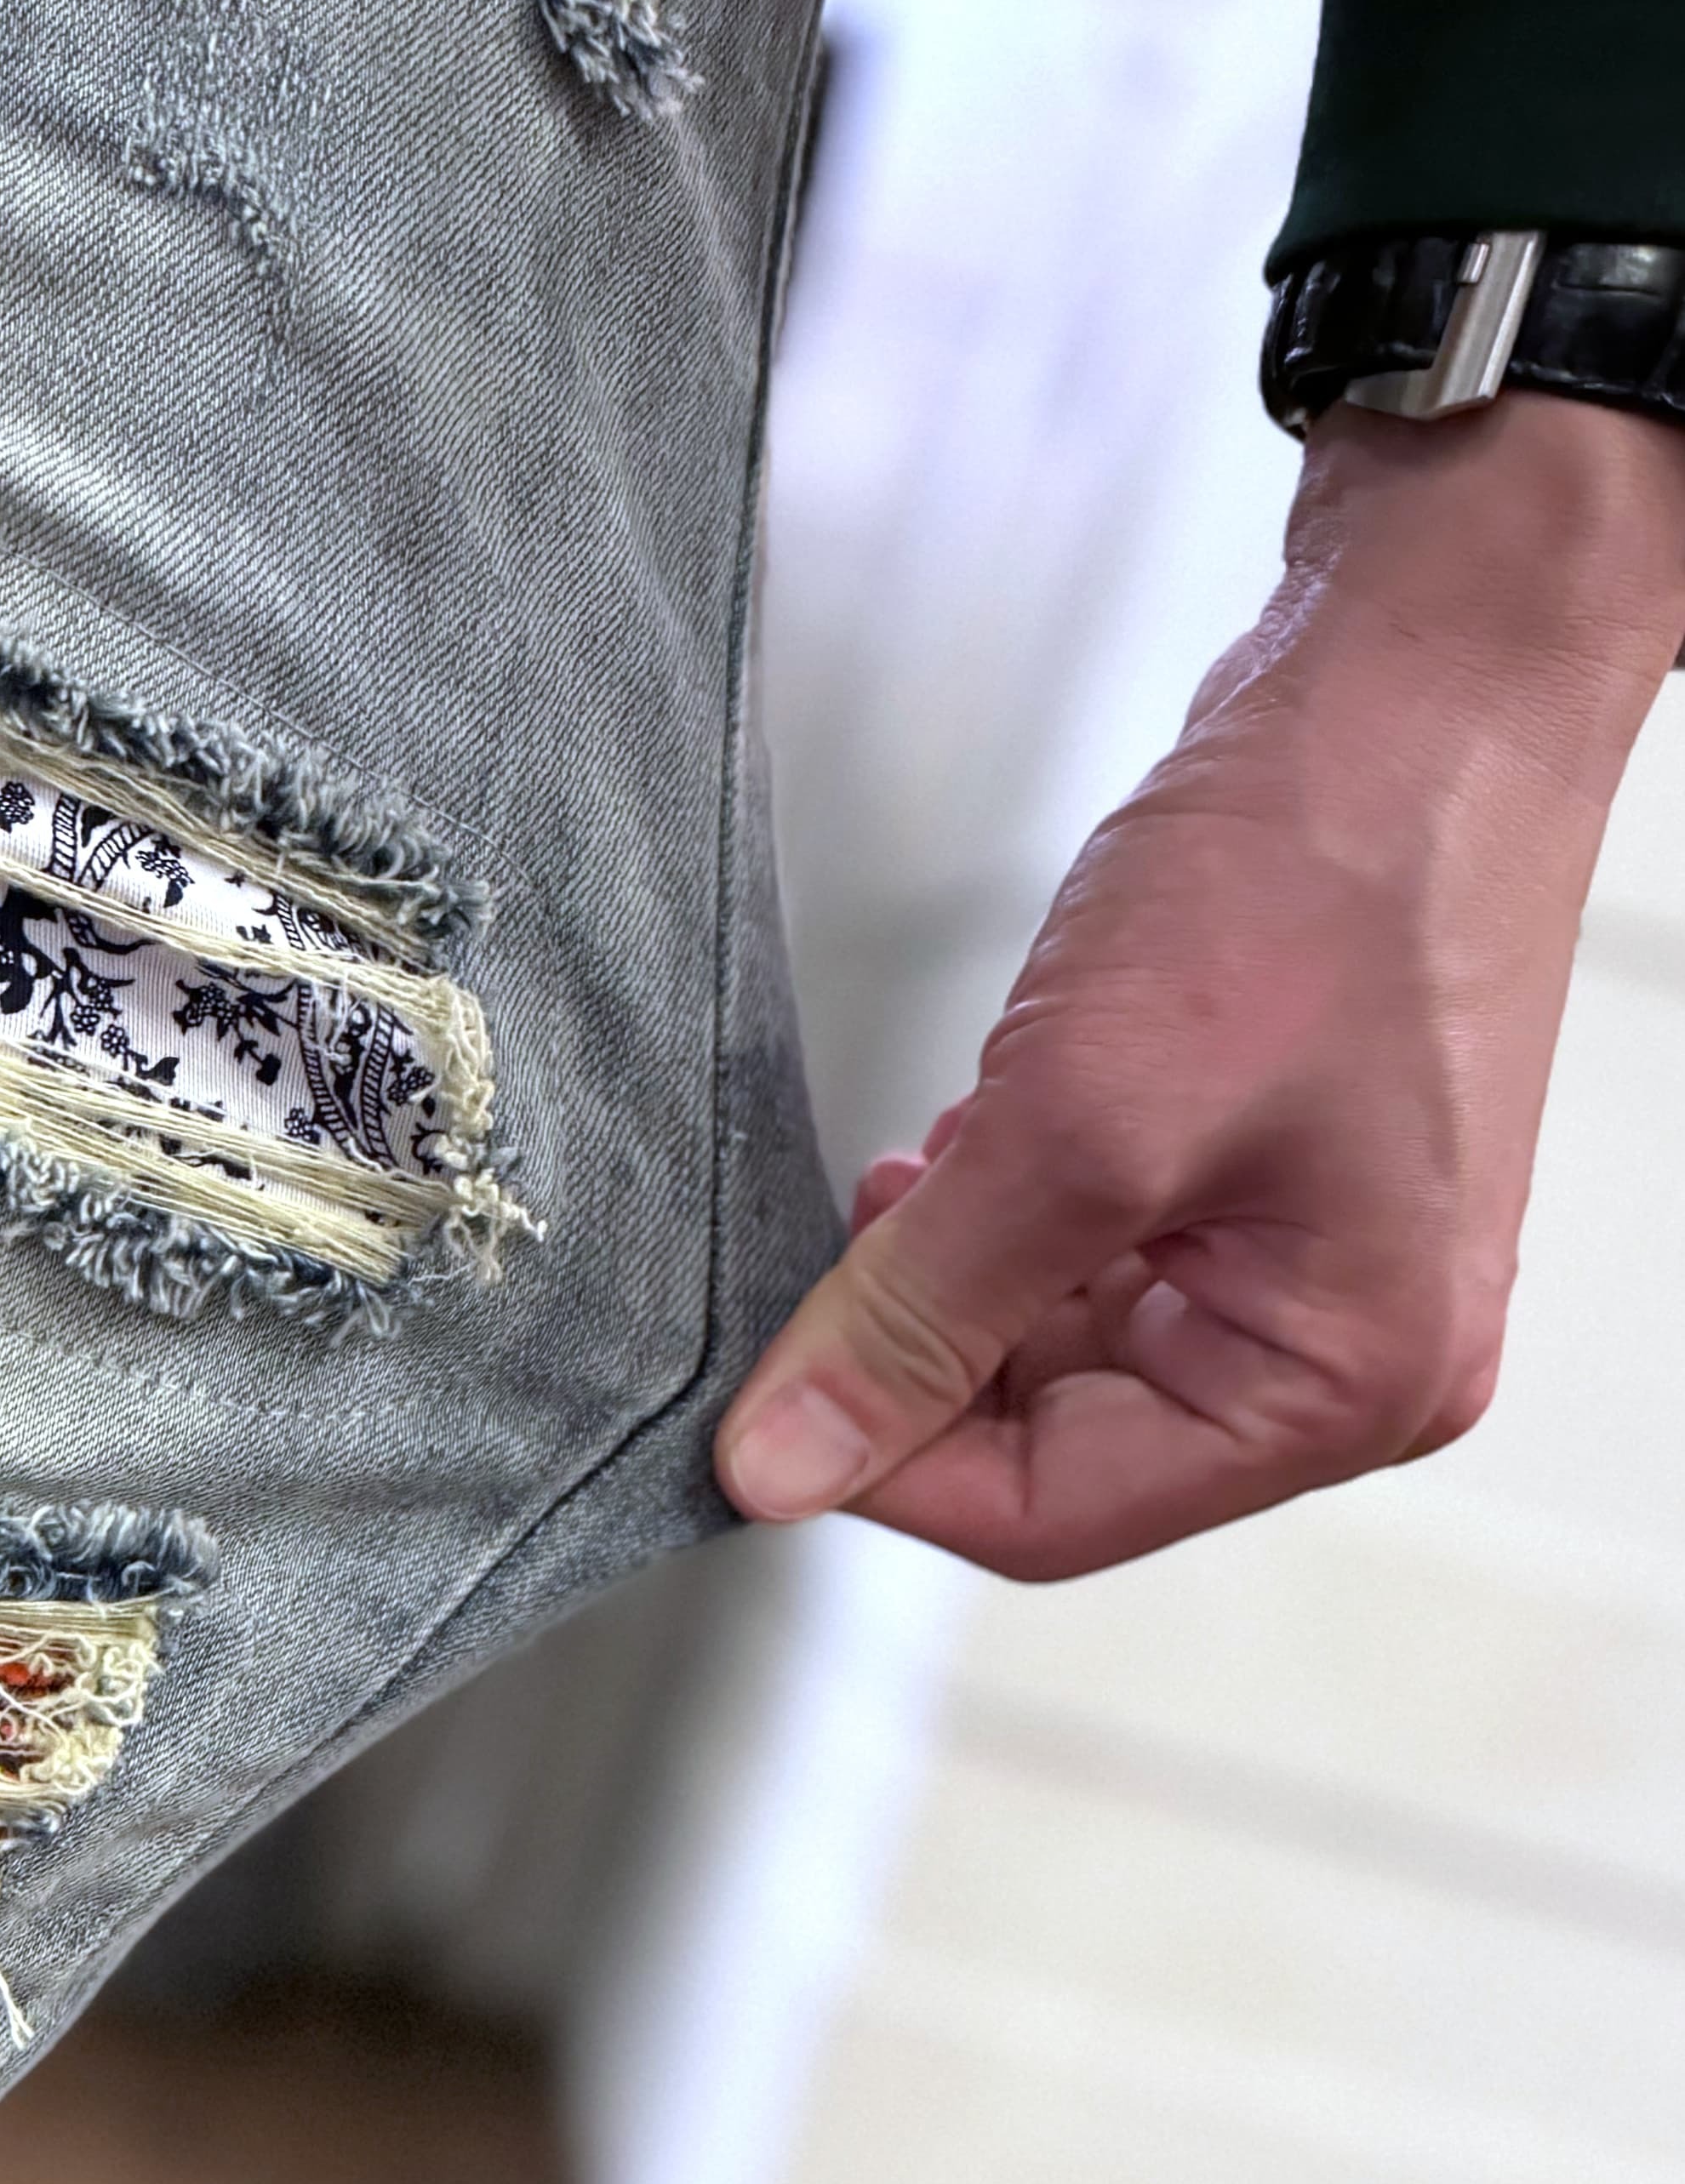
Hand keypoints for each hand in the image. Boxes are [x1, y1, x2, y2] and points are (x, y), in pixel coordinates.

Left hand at [715, 390, 1684, 1578]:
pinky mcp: (1270, 1176)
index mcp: (1344, 1381)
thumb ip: (918, 1313)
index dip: (883, 1467)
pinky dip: (1010, 1221)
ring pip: (1060, 1348)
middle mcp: (1348, 1351)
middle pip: (1056, 1442)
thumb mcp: (1079, 1121)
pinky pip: (1097, 1258)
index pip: (1051, 1515)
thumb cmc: (1325, 871)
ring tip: (914, 1174)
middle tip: (825, 1260)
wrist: (1426, 668)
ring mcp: (1314, 1263)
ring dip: (957, 1283)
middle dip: (925, 1355)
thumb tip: (782, 1463)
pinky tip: (970, 1143)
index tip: (758, 1406)